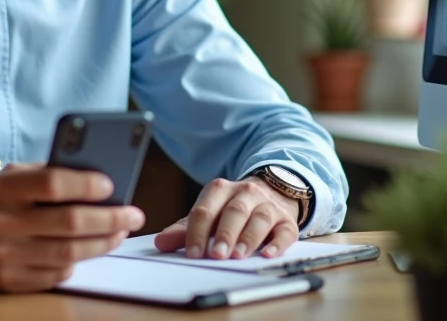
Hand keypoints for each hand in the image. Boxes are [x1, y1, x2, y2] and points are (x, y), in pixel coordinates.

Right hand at [0, 164, 144, 291]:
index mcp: (3, 189)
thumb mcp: (13, 177)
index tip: (111, 184)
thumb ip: (50, 174)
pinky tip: (91, 249)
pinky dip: (79, 261)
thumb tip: (100, 181)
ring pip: (68, 253)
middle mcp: (1, 223)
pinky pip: (57, 274)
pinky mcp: (9, 282)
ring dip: (103, 243)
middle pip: (68, 223)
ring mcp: (4, 257)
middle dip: (109, 219)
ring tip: (120, 232)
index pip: (52, 184)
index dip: (86, 184)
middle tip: (133, 215)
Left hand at [153, 176, 298, 260]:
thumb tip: (161, 243)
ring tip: (239, 255)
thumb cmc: (231, 210)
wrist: (271, 193)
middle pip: (234, 211)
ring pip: (259, 219)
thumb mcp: (208, 214)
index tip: (192, 253)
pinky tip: (268, 255)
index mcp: (220, 190)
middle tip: (216, 254)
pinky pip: (285, 231)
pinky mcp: (286, 220)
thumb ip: (185, 229)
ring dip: (249, 238)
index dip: (197, 232)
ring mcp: (267, 205)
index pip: (205, 210)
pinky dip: (278, 244)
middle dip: (224, 234)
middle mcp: (245, 193)